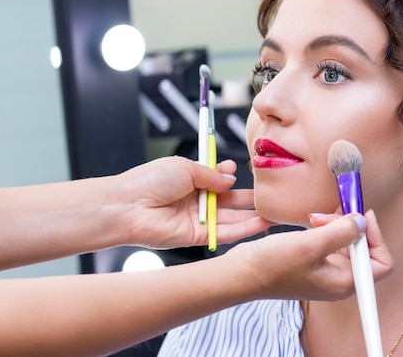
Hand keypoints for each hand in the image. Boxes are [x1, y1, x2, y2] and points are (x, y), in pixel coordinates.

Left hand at [105, 156, 272, 248]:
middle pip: (230, 200)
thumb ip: (212, 175)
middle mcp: (196, 200)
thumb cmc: (149, 180)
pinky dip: (243, 229)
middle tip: (273, 197)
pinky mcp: (197, 236)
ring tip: (275, 213)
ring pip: (231, 218)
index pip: (219, 179)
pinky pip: (224, 233)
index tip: (246, 173)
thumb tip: (232, 179)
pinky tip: (261, 224)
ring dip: (252, 216)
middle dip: (250, 199)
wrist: (127, 206)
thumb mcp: (186, 167)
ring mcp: (198, 219)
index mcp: (191, 180)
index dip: (232, 176)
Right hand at [232, 210, 393, 300]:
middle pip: (363, 249)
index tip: (361, 216)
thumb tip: (363, 222)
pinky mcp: (314, 263)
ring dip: (335, 225)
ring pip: (346, 242)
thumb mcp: (310, 245)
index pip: (381, 263)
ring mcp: (326, 272)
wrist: (242, 274)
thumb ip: (341, 232)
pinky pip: (331, 243)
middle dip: (350, 227)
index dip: (376, 237)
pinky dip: (326, 229)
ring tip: (314, 218)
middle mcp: (339, 280)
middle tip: (328, 215)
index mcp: (345, 282)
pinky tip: (311, 222)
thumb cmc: (273, 265)